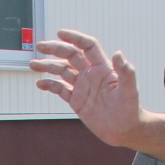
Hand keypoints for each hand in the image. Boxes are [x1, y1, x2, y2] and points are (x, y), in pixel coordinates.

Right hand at [32, 30, 144, 147]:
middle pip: (71, 55)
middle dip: (55, 49)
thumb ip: (126, 72)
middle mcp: (91, 75)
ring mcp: (82, 87)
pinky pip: (60, 89)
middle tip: (41, 46)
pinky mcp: (76, 101)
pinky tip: (40, 84)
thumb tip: (118, 54)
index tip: (60, 33)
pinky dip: (49, 85)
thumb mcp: (129, 91)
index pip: (87, 46)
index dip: (75, 38)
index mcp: (103, 68)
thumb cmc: (131, 111)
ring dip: (48, 66)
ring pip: (62, 71)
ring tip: (34, 64)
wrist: (125, 131)